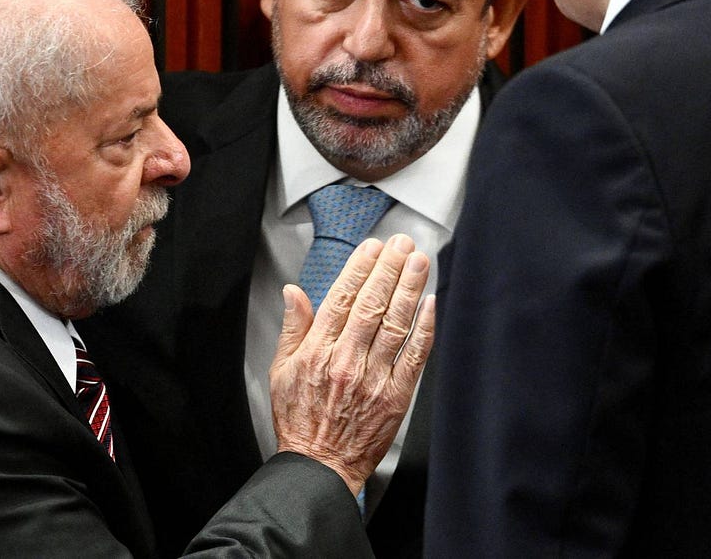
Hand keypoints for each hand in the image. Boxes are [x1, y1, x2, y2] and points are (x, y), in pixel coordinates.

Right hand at [269, 234, 434, 494]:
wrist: (319, 466)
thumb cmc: (299, 420)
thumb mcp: (280, 371)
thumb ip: (293, 328)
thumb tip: (294, 293)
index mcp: (317, 351)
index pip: (342, 298)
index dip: (359, 268)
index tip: (372, 247)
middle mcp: (347, 360)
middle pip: (372, 304)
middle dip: (389, 269)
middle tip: (402, 244)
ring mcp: (374, 378)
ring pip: (396, 323)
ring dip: (409, 288)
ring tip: (419, 262)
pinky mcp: (395, 396)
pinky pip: (414, 356)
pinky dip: (424, 328)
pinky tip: (429, 304)